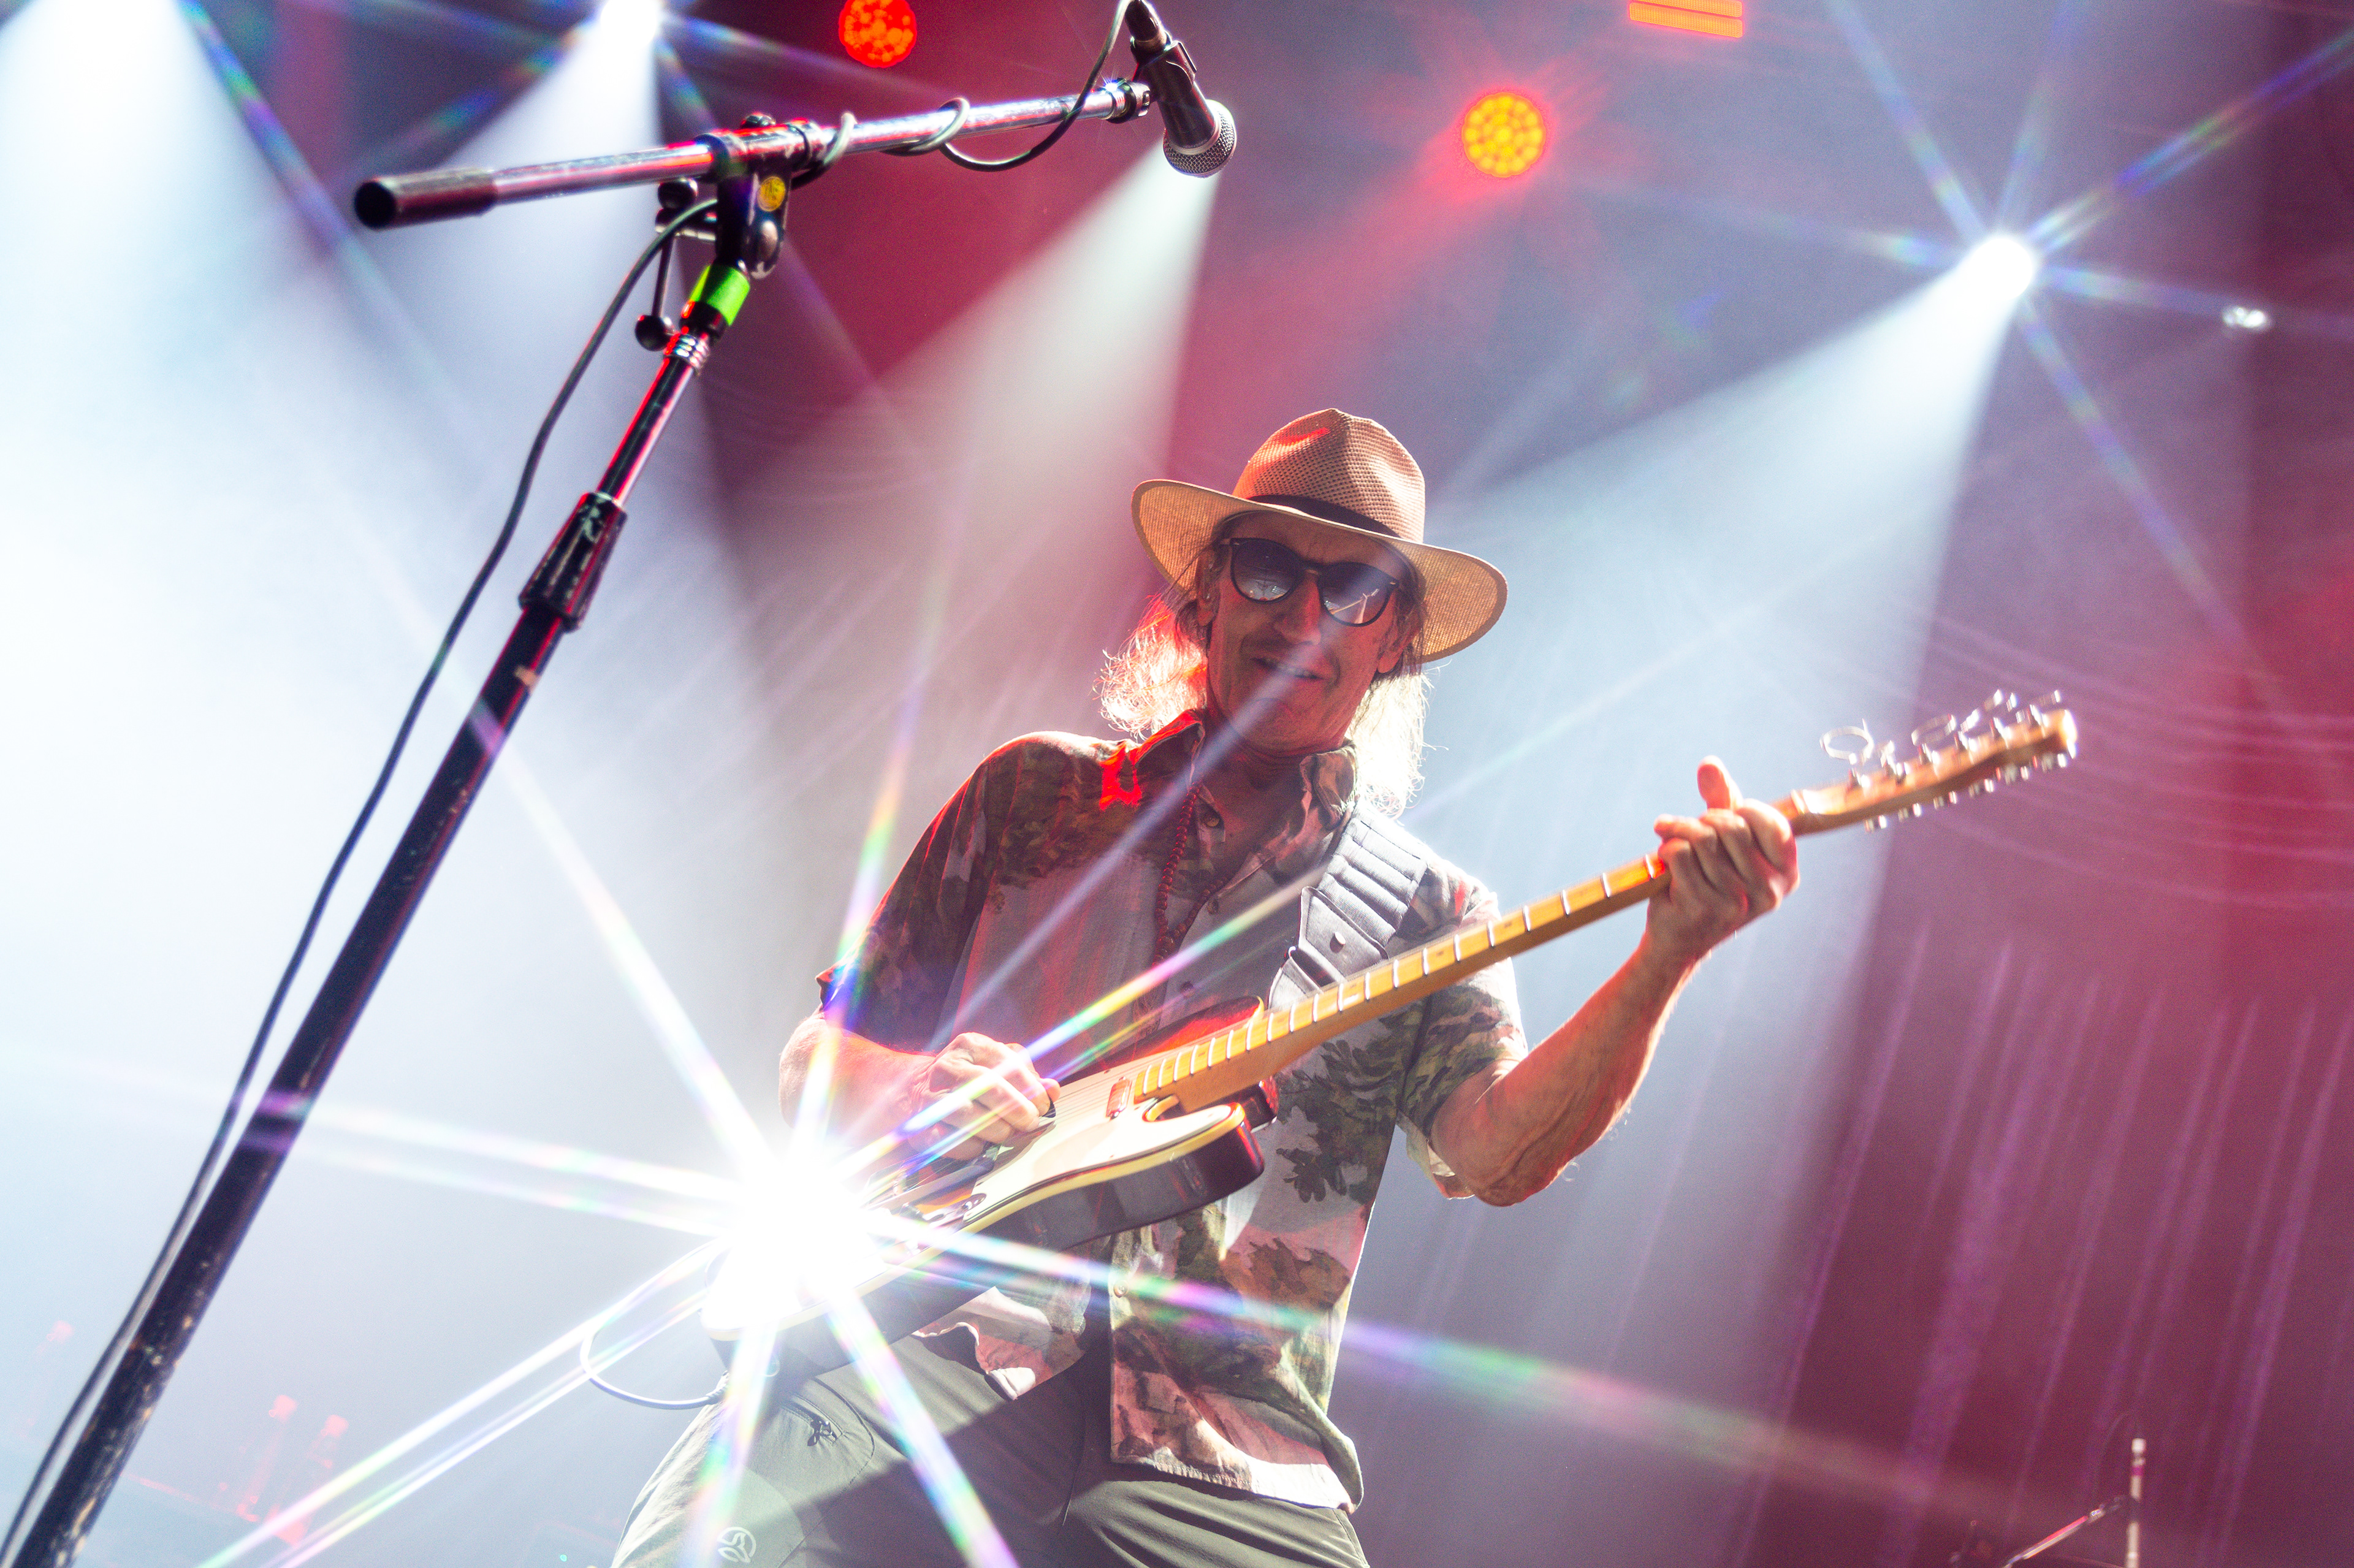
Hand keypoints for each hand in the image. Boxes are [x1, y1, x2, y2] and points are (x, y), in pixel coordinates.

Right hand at [919, 1033, 1057, 1157]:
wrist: (918, 1089)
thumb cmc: (969, 1078)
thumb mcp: (997, 1066)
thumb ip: (1027, 1076)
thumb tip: (1053, 1089)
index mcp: (971, 1046)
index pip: (1007, 1062)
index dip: (1030, 1087)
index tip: (1043, 1105)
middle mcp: (949, 1066)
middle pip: (989, 1086)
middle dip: (1016, 1109)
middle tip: (1029, 1122)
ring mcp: (931, 1095)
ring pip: (969, 1113)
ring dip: (996, 1129)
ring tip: (1006, 1133)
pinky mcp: (921, 1125)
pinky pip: (951, 1140)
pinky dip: (972, 1146)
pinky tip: (981, 1144)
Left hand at [1646, 757, 1798, 967]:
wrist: (1681, 939)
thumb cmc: (1707, 882)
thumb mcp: (1725, 844)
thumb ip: (1723, 802)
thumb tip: (1710, 763)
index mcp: (1787, 872)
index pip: (1769, 821)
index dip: (1739, 809)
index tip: (1721, 817)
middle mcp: (1769, 890)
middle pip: (1731, 826)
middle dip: (1703, 819)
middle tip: (1689, 828)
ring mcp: (1738, 901)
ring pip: (1702, 838)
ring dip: (1678, 829)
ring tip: (1668, 835)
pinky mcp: (1704, 906)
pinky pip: (1680, 854)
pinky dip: (1666, 847)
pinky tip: (1663, 856)